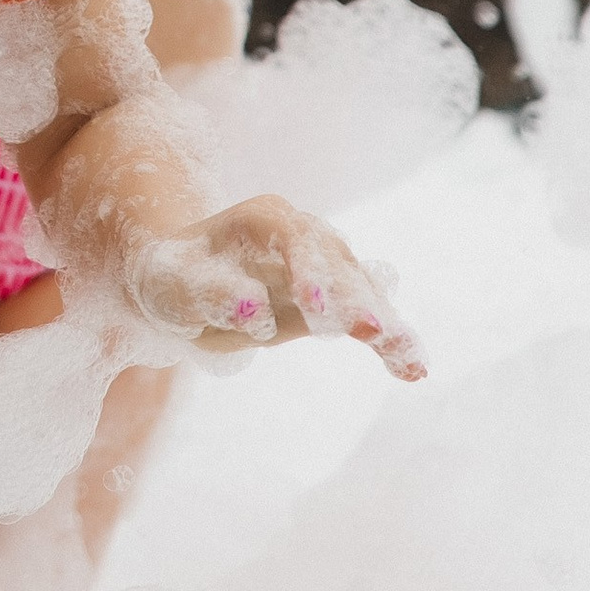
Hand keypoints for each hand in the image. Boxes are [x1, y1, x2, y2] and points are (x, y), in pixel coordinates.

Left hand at [114, 195, 424, 381]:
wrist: (189, 284)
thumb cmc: (175, 280)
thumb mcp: (176, 286)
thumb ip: (214, 294)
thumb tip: (253, 310)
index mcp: (264, 220)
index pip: (294, 238)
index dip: (308, 271)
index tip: (316, 312)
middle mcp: (305, 234)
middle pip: (340, 264)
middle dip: (356, 300)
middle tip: (375, 334)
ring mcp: (327, 264)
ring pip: (365, 292)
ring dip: (387, 325)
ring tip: (411, 362)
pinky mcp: (339, 299)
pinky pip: (370, 318)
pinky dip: (391, 342)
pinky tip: (414, 370)